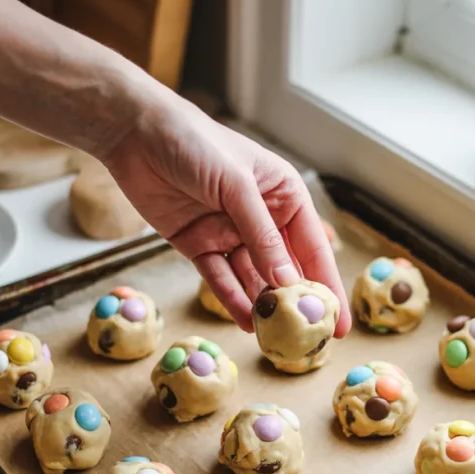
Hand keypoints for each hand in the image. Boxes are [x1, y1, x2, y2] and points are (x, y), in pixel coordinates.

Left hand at [105, 94, 350, 334]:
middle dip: (296, 303)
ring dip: (263, 305)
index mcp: (283, 195)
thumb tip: (288, 282)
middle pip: (285, 269)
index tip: (339, 322)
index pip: (313, 247)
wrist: (135, 134)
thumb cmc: (194, 142)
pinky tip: (245, 322)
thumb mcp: (236, 186)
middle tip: (310, 340)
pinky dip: (231, 300)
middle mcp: (261, 217)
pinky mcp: (199, 245)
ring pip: (253, 278)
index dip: (327, 286)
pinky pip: (220, 278)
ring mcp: (229, 233)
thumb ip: (262, 235)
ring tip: (275, 337)